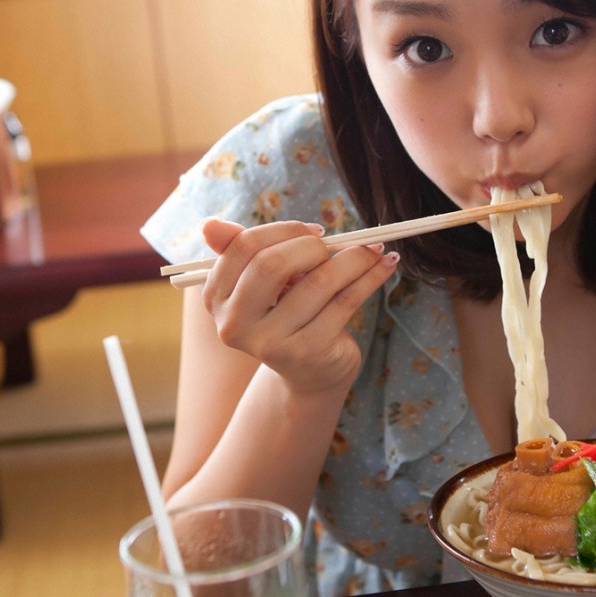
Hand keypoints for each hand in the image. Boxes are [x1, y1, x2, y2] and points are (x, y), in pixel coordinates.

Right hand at [199, 216, 398, 396]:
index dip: (283, 231)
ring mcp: (270, 344)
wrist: (310, 372)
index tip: (315, 232)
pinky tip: (386, 263)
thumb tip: (209, 225)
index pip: (243, 248)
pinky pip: (345, 302)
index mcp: (216, 299)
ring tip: (374, 248)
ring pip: (318, 282)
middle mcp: (235, 325)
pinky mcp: (307, 353)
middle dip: (311, 246)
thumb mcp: (264, 282)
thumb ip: (242, 249)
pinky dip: (370, 277)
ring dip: (354, 257)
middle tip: (335, 244)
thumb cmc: (287, 312)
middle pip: (271, 265)